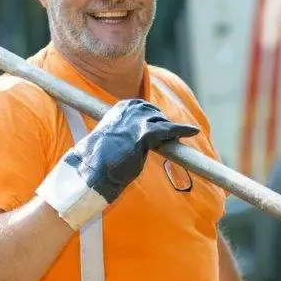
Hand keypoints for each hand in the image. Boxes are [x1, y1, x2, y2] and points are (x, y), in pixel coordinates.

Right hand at [36, 99, 199, 229]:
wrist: (88, 173)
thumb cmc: (92, 163)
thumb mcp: (106, 142)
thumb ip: (121, 136)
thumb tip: (130, 144)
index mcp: (116, 110)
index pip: (140, 107)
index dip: (151, 116)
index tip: (158, 123)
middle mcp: (127, 111)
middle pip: (153, 112)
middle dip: (162, 121)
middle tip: (170, 133)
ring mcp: (136, 121)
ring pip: (161, 121)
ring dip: (170, 129)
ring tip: (180, 135)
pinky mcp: (144, 135)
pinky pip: (168, 130)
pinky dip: (182, 130)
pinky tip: (192, 131)